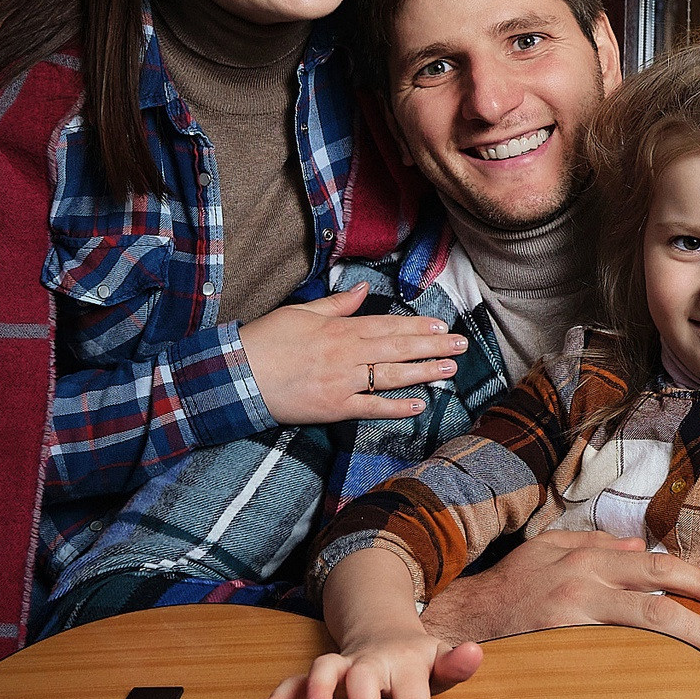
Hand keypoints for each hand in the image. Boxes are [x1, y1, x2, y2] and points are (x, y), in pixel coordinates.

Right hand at [237, 283, 466, 425]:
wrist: (237, 375)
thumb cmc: (266, 340)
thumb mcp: (302, 312)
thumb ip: (337, 304)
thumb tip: (363, 290)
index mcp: (340, 330)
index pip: (388, 326)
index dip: (418, 326)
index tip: (442, 325)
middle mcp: (347, 355)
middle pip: (398, 349)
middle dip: (432, 346)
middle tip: (461, 345)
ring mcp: (343, 383)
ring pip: (391, 377)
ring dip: (423, 373)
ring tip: (449, 369)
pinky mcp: (334, 408)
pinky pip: (371, 408)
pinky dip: (396, 407)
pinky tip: (419, 405)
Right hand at [256, 626, 482, 698]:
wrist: (384, 630)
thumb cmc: (415, 660)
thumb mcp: (440, 661)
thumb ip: (456, 664)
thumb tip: (475, 652)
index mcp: (404, 663)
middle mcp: (370, 662)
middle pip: (364, 678)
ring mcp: (342, 666)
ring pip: (325, 670)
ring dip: (319, 692)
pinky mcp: (320, 676)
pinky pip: (295, 682)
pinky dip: (279, 697)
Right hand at [420, 529, 699, 664]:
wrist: (454, 621)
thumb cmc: (502, 592)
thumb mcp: (544, 554)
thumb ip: (591, 548)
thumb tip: (638, 549)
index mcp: (584, 556)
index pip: (653, 566)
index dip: (695, 579)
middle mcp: (584, 575)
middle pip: (660, 585)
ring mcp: (575, 605)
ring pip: (649, 617)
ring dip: (694, 636)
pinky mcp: (563, 634)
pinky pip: (617, 647)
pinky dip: (653, 660)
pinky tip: (679, 675)